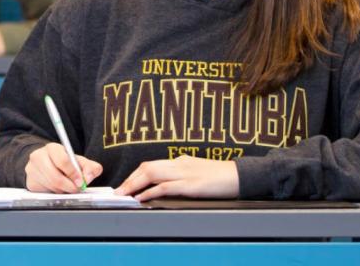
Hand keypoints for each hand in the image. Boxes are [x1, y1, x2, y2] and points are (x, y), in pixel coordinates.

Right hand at [25, 142, 102, 192]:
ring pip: (51, 187)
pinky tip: (57, 188)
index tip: (81, 181)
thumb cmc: (64, 161)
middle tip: (76, 189)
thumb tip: (88, 177)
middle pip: (56, 177)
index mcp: (52, 148)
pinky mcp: (30, 182)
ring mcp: (32, 170)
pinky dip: (54, 193)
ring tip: (67, 187)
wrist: (46, 162)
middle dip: (70, 186)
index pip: (63, 161)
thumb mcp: (78, 161)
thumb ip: (90, 167)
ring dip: (63, 190)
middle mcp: (38, 156)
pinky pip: (45, 193)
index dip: (73, 173)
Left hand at [116, 155, 238, 199]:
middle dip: (130, 179)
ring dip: (134, 184)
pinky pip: (166, 187)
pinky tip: (143, 198)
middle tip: (118, 190)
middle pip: (147, 167)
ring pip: (152, 174)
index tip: (125, 184)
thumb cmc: (222, 176)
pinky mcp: (191, 185)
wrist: (241, 175)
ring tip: (124, 194)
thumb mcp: (198, 171)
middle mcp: (180, 164)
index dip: (135, 174)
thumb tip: (167, 183)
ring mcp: (185, 174)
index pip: (151, 165)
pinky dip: (151, 192)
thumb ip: (183, 174)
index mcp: (180, 161)